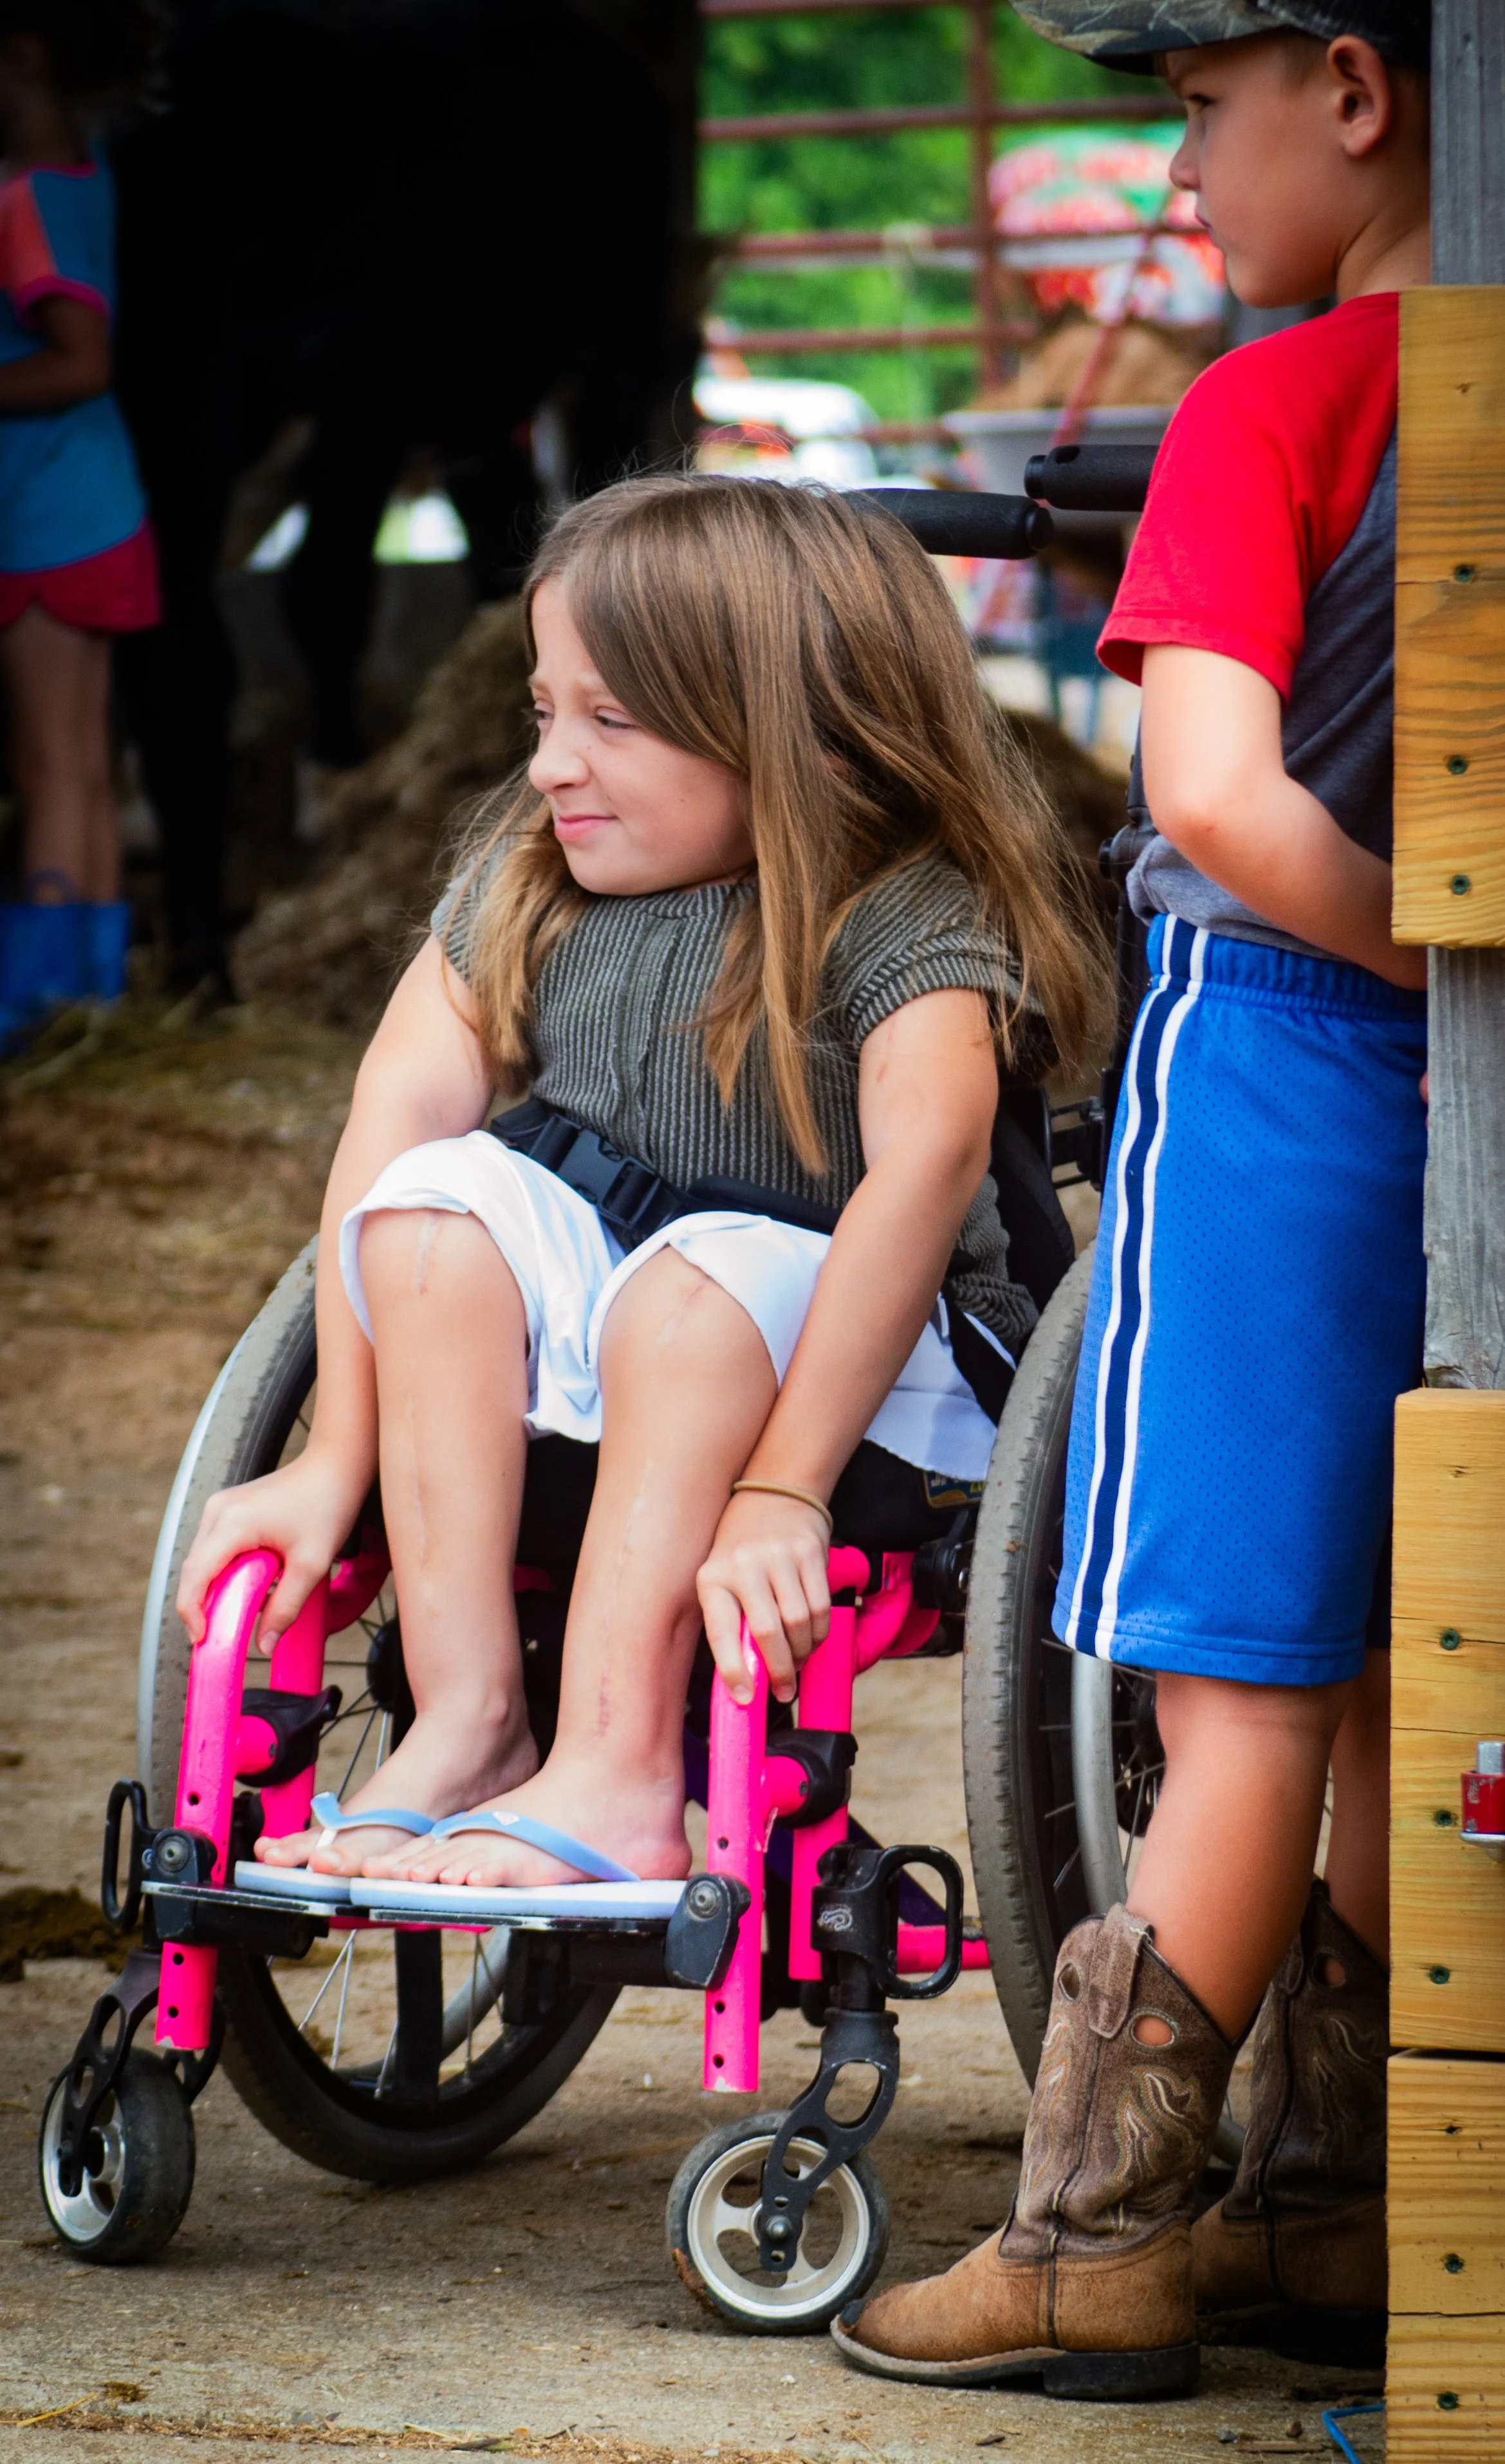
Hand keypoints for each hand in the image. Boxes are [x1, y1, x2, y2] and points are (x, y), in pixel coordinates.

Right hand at [175, 1446, 370, 1652]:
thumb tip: (264, 1645)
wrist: (335, 1466)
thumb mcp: (311, 1564)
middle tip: (220, 1634)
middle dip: (202, 1604)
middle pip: (194, 1569)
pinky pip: (215, 1547)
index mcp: (232, 1523)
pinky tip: (247, 1583)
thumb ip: (285, 1607)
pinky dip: (224, 1570)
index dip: (191, 1611)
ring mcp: (221, 1506)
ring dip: (214, 1587)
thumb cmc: (327, 1506)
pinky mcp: (229, 1507)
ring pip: (202, 1559)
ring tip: (236, 1611)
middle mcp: (218, 1511)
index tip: (202, 1639)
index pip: (195, 1575)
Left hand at [697, 1489, 832, 1705]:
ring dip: (802, 1652)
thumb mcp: (722, 1580)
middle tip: (783, 1690)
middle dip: (779, 1670)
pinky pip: (821, 1606)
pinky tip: (811, 1637)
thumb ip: (731, 1623)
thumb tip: (744, 1681)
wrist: (773, 1497)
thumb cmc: (741, 1551)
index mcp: (712, 1578)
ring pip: (799, 1623)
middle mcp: (743, 1565)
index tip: (745, 1698)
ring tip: (797, 1660)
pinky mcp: (809, 1553)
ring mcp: (778, 1557)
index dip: (734, 1670)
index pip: (721, 1631)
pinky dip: (819, 1632)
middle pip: (768, 1632)